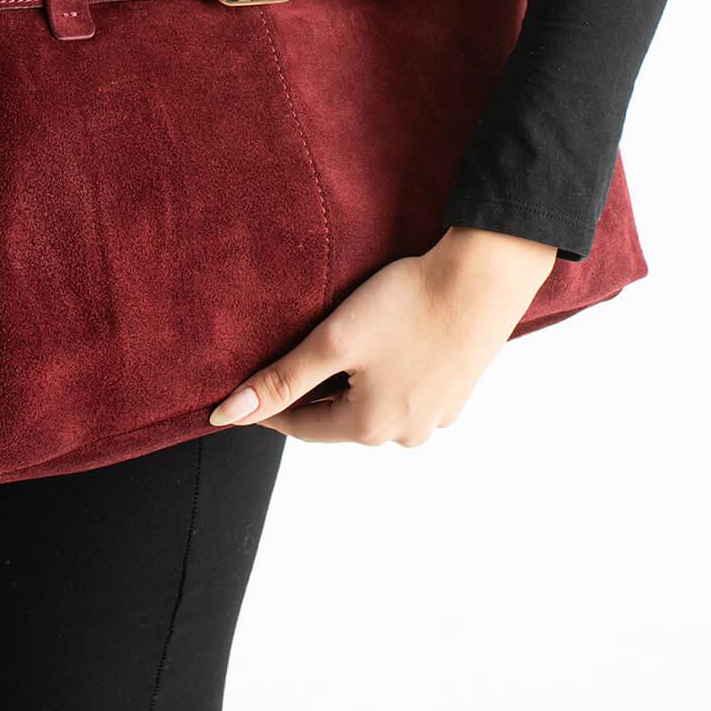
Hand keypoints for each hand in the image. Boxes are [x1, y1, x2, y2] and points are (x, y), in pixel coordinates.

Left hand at [206, 225, 558, 444]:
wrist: (482, 276)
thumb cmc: (409, 304)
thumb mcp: (333, 340)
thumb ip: (280, 380)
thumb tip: (228, 414)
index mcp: (370, 426)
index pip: (301, 425)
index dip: (271, 405)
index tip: (249, 389)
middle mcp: (405, 433)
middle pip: (339, 416)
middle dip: (315, 391)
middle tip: (297, 356)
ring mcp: (437, 415)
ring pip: (376, 404)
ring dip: (355, 383)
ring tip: (345, 345)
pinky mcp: (458, 391)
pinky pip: (408, 389)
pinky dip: (390, 372)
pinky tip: (391, 340)